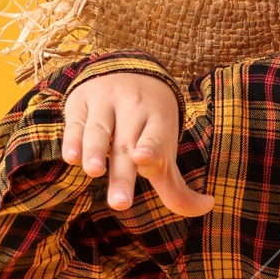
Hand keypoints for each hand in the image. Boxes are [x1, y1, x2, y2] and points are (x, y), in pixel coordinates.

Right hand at [61, 72, 212, 215]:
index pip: (156, 137)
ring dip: (95, 151)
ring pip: (99, 130)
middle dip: (123, 175)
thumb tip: (208, 207)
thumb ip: (177, 186)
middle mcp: (133, 109)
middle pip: (126, 146)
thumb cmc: (148, 126)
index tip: (143, 158)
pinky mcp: (80, 104)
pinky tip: (71, 156)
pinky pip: (75, 123)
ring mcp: (105, 104)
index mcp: (158, 121)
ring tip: (94, 172)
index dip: (151, 147)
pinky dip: (72, 140)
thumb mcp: (165, 150)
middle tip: (120, 204)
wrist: (127, 71)